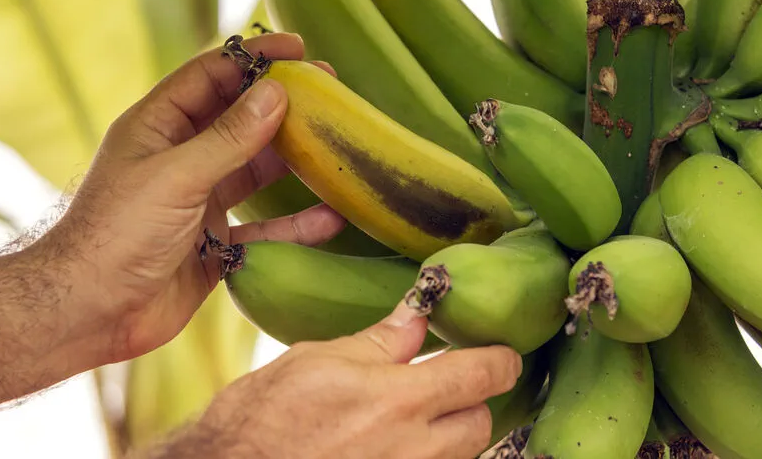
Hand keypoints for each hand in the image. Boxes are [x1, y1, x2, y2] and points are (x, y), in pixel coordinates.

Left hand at [45, 32, 345, 364]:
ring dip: (295, 160)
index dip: (254, 58)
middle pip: (240, 119)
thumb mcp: (176, 176)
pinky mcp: (215, 244)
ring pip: (256, 170)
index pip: (211, 75)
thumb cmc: (116, 234)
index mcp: (158, 126)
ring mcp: (199, 200)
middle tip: (332, 91)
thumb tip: (277, 93)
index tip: (299, 48)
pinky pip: (264, 228)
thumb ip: (229, 137)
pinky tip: (330, 218)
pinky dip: (295, 224)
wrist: (88, 313)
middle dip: (284, 105)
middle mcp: (181, 157)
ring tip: (339, 145)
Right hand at [143, 302, 522, 458]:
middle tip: (440, 386)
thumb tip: (416, 316)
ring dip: (447, 436)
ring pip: (458, 456)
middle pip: (480, 423)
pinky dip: (421, 457)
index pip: (483, 375)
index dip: (500, 359)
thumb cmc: (261, 418)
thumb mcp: (316, 361)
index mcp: (399, 401)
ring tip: (407, 419)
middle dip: (470, 402)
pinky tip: (386, 445)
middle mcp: (413, 450)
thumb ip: (378, 343)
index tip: (501, 353)